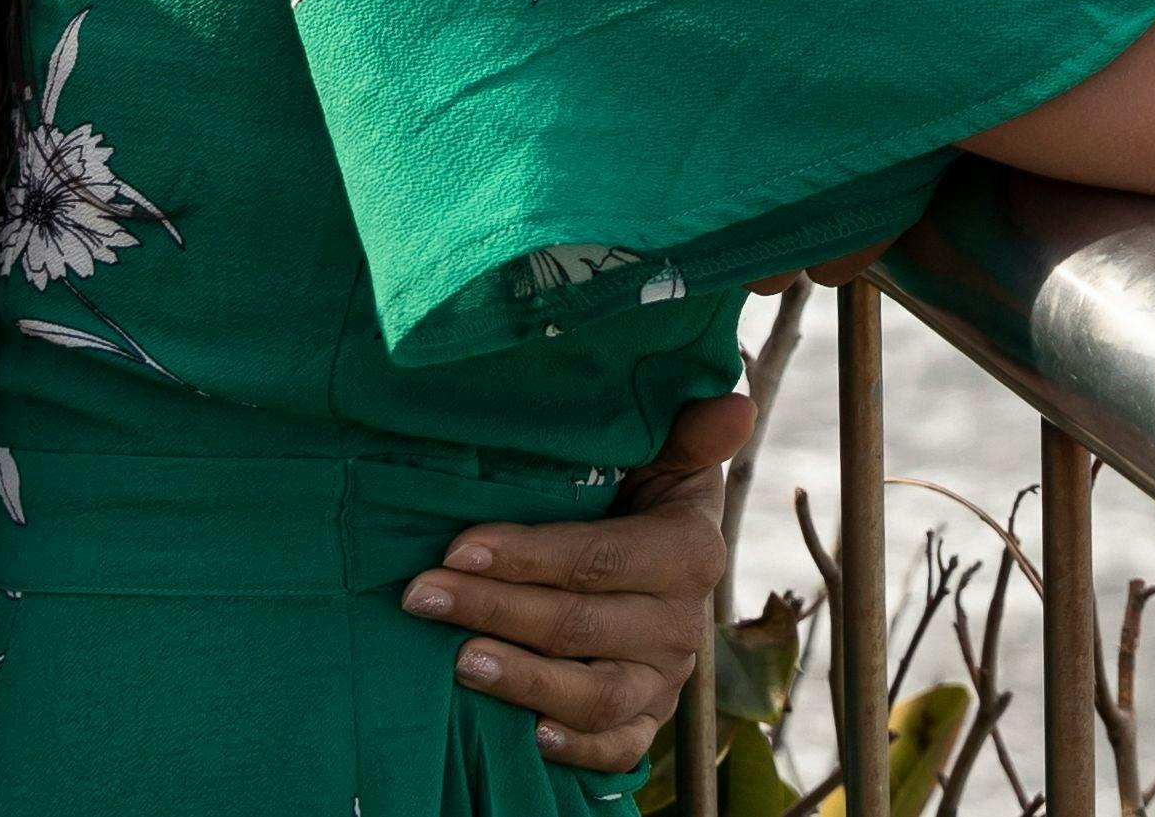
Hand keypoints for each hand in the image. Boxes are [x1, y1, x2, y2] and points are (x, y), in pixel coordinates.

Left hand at [406, 389, 754, 772]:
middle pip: (579, 624)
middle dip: (493, 609)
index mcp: (689, 552)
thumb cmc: (644, 500)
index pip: (598, 559)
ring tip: (459, 660)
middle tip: (421, 595)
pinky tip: (530, 736)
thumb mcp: (667, 458)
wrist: (666, 567)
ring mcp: (666, 679)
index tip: (457, 549)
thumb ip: (688, 431)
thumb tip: (732, 405)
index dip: (526, 556)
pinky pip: (619, 749)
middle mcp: (683, 623)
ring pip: (595, 694)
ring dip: (522, 680)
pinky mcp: (649, 720)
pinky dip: (579, 749)